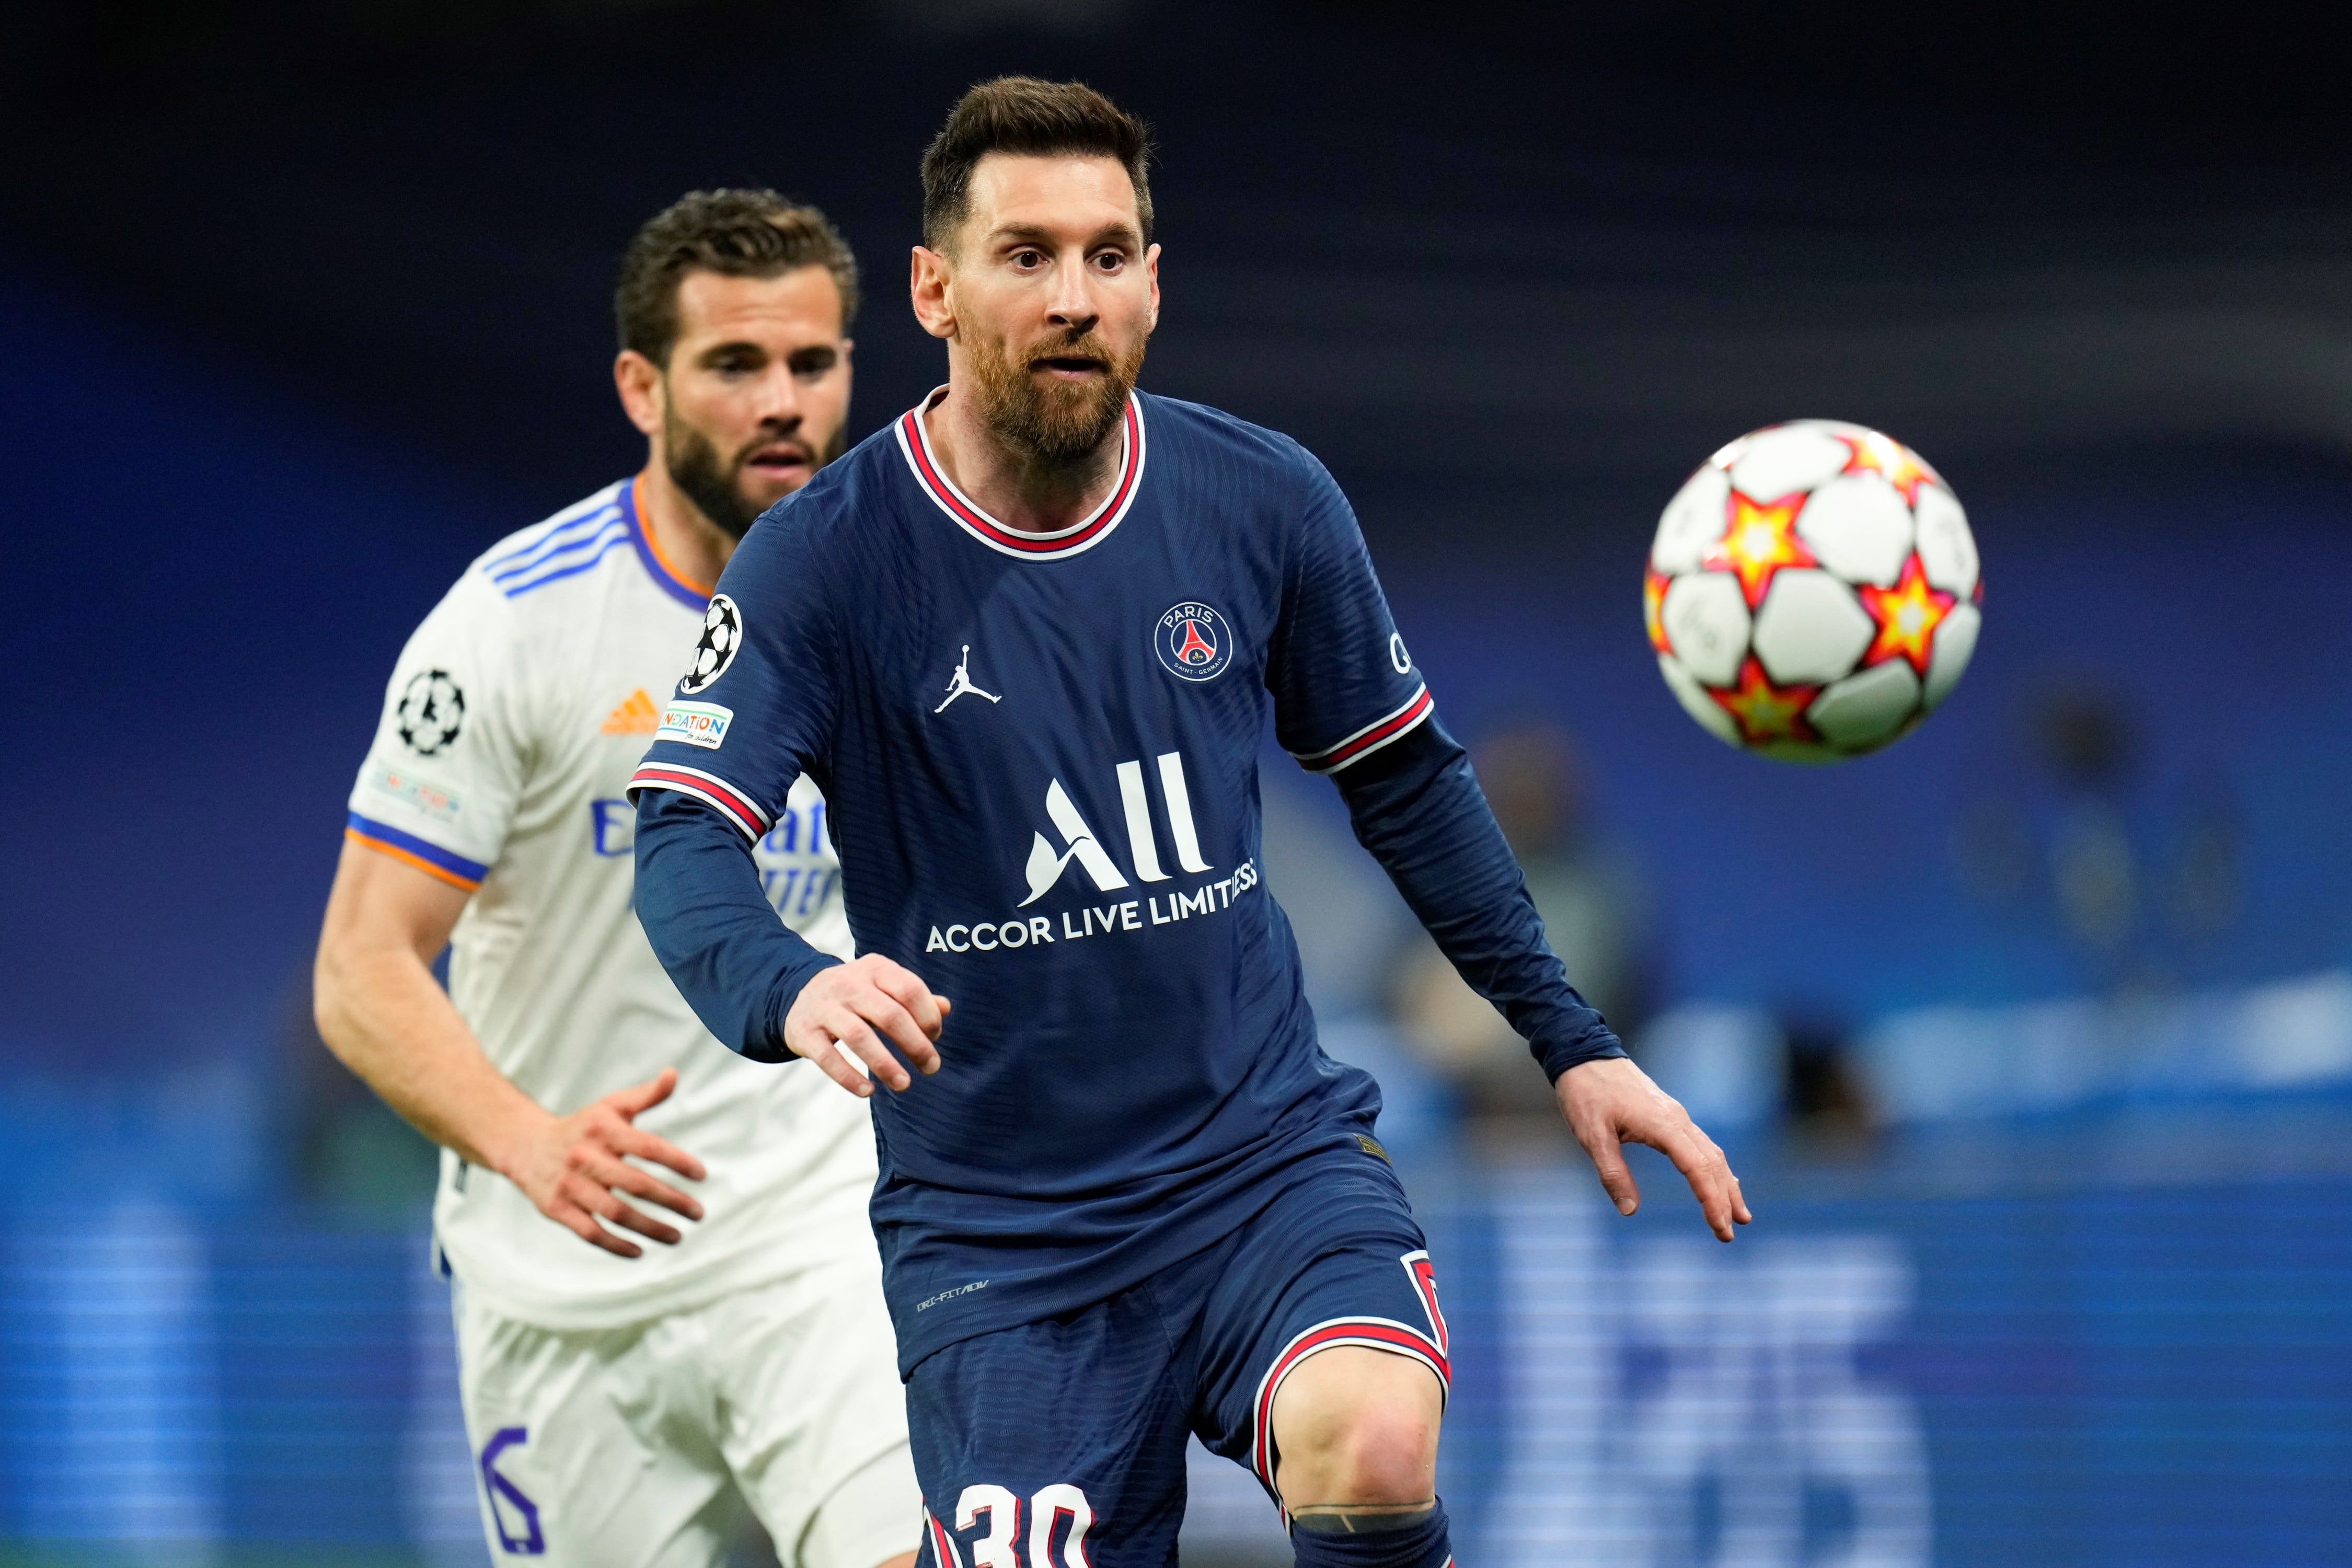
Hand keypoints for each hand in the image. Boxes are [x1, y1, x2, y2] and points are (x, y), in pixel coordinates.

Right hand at [501, 1068, 708, 1257]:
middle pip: (636, 1184)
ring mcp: (570, 1185)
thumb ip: (646, 1095)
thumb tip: (673, 1074)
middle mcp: (586, 1157)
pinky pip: (590, 1232)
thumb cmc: (581, 1126)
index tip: (702, 1175)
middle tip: (698, 1213)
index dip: (677, 1162)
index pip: (647, 1147)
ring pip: (616, 1212)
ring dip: (650, 1228)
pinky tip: (640, 1250)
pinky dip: (615, 1245)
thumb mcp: (611, 1106)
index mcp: (603, 1130)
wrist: (525, 1146)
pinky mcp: (556, 1209)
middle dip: (672, 1201)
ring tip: (677, 1236)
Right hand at [784, 954, 950, 1096]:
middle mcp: (848, 984)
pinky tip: (868, 1092)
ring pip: (858, 1036)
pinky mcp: (805, 1032)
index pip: (910, 989)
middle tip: (931, 1067)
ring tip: (903, 1084)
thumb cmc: (856, 995)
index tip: (934, 1037)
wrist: (799, 994)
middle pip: (889, 1015)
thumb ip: (914, 997)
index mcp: (875, 969)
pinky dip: (848, 1077)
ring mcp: (824, 1008)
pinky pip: (828, 1057)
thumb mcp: (883, 986)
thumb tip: (945, 1008)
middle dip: (915, 1045)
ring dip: (885, 1064)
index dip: (928, 1016)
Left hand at [1556, 1056, 1751, 1241]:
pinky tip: (1719, 1181)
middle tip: (1728, 1235)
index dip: (1711, 1201)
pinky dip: (1715, 1167)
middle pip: (1713, 1164)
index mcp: (1662, 1125)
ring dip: (1726, 1185)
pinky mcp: (1670, 1114)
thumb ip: (1612, 1173)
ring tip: (1739, 1215)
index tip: (1720, 1228)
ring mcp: (1676, 1116)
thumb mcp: (1592, 1136)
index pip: (1698, 1168)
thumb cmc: (1586, 1093)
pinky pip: (1702, 1144)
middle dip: (1724, 1200)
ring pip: (1712, 1153)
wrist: (1584, 1054)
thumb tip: (1629, 1210)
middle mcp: (1677, 1120)